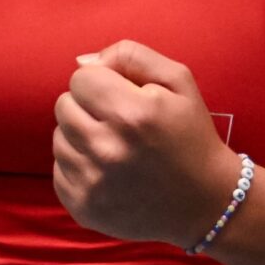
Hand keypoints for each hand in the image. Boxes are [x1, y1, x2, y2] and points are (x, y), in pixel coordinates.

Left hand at [53, 39, 241, 248]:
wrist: (206, 202)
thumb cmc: (191, 135)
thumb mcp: (178, 81)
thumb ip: (130, 56)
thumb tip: (83, 62)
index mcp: (131, 114)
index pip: (80, 78)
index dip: (102, 82)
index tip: (122, 96)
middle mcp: (107, 150)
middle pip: (63, 106)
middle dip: (88, 107)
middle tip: (118, 121)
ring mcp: (92, 184)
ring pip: (59, 137)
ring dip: (81, 136)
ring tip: (114, 146)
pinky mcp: (83, 208)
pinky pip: (59, 170)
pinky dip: (79, 166)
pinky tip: (108, 170)